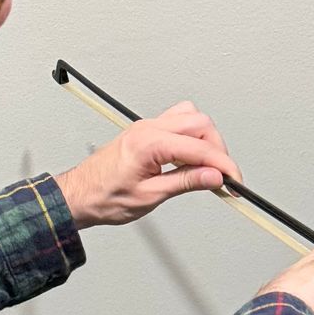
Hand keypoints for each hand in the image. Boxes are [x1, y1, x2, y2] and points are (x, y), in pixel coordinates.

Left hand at [60, 103, 240, 227]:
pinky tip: (190, 156)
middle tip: (222, 176)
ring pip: (191, 117)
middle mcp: (149, 128)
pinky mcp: (146, 131)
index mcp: (150, 143)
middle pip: (201, 124)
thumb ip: (186, 182)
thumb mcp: (150, 196)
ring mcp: (147, 127)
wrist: (79, 195)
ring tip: (207, 166)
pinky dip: (191, 136)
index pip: (200, 148)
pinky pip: (177, 121)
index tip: (234, 181)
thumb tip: (214, 176)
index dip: (223, 165)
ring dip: (205, 139)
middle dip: (218, 149)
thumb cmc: (105, 197)